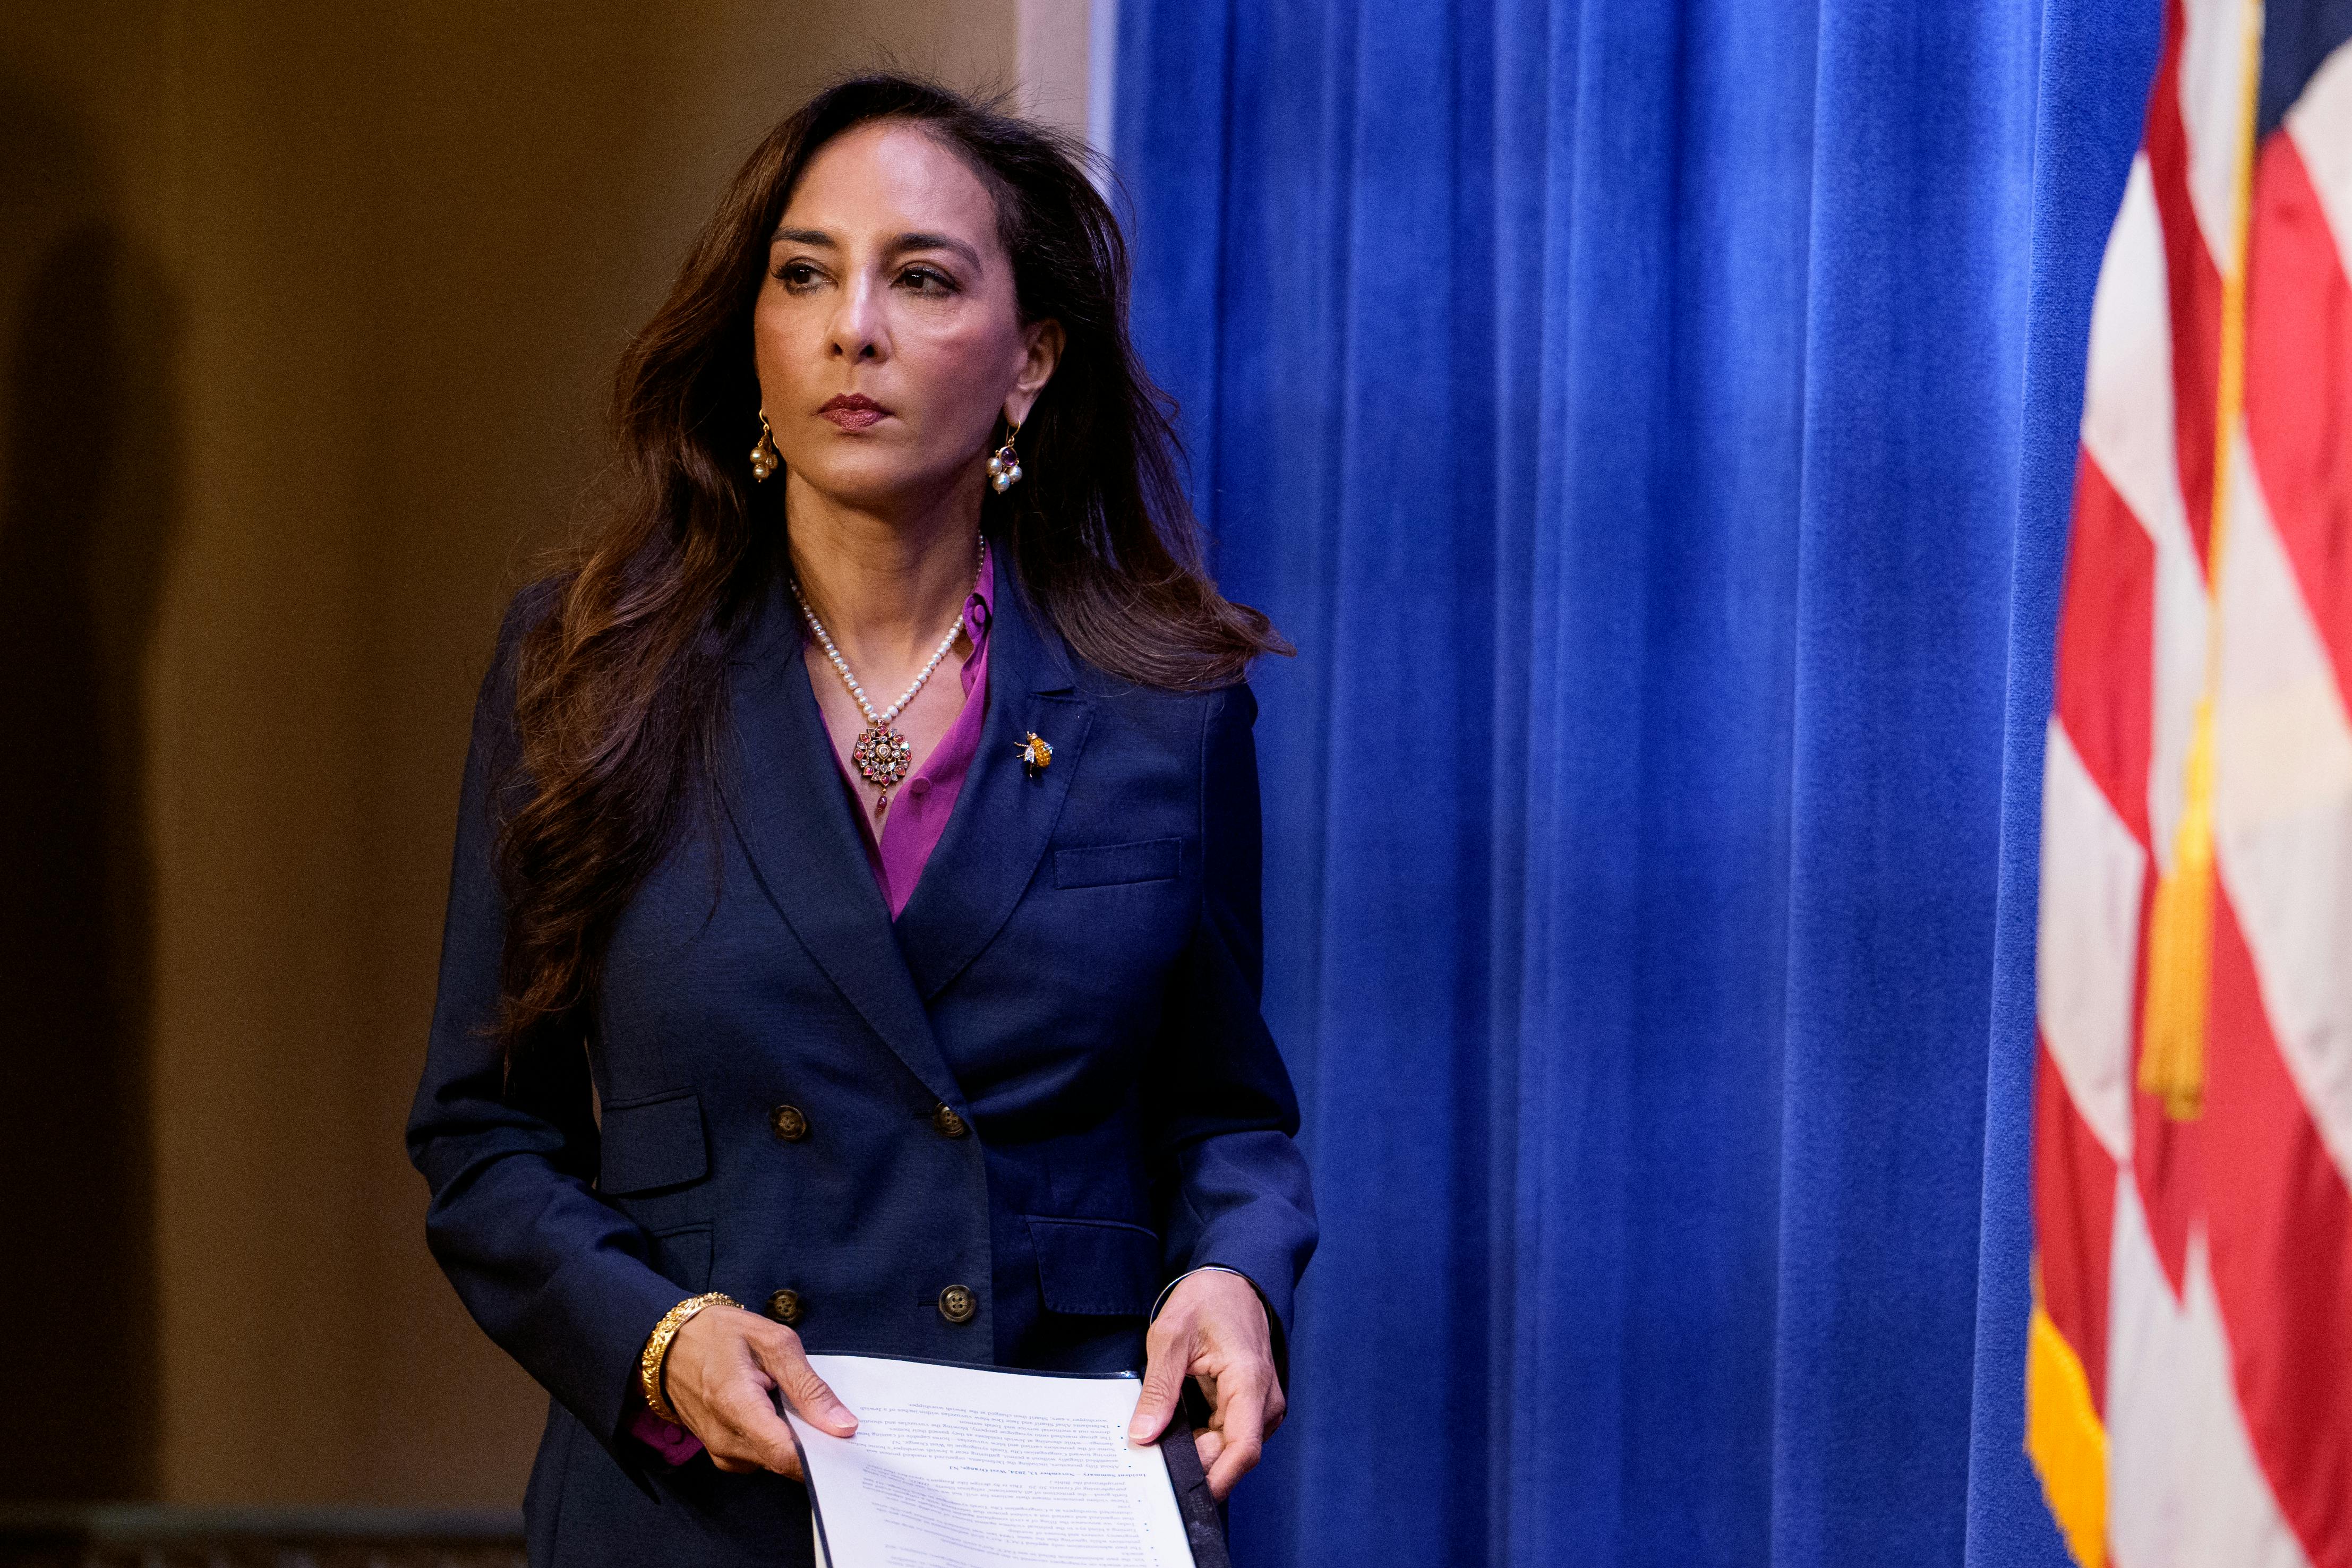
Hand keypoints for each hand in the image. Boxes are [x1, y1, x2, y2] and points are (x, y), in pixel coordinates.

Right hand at [662, 1304, 856, 1478]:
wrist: (670, 1346)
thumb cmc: (722, 1335)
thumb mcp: (774, 1342)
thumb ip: (809, 1386)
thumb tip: (843, 1425)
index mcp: (735, 1404)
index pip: (785, 1454)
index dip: (822, 1456)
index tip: (849, 1444)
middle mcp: (724, 1439)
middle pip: (784, 1462)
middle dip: (816, 1447)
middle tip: (836, 1419)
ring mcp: (720, 1451)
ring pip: (775, 1463)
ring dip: (797, 1443)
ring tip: (806, 1409)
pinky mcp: (721, 1455)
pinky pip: (762, 1459)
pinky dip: (779, 1442)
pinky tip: (783, 1416)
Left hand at [1126, 1270, 1284, 1500]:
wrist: (1232, 1280)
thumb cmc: (1208, 1300)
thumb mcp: (1171, 1338)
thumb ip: (1159, 1389)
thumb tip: (1144, 1434)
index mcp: (1250, 1383)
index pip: (1242, 1451)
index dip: (1214, 1478)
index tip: (1180, 1491)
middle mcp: (1264, 1402)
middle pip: (1230, 1454)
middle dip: (1193, 1463)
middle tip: (1149, 1461)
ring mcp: (1259, 1406)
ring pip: (1226, 1449)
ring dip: (1195, 1450)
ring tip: (1159, 1438)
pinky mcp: (1248, 1407)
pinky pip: (1224, 1436)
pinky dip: (1200, 1439)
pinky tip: (1176, 1429)